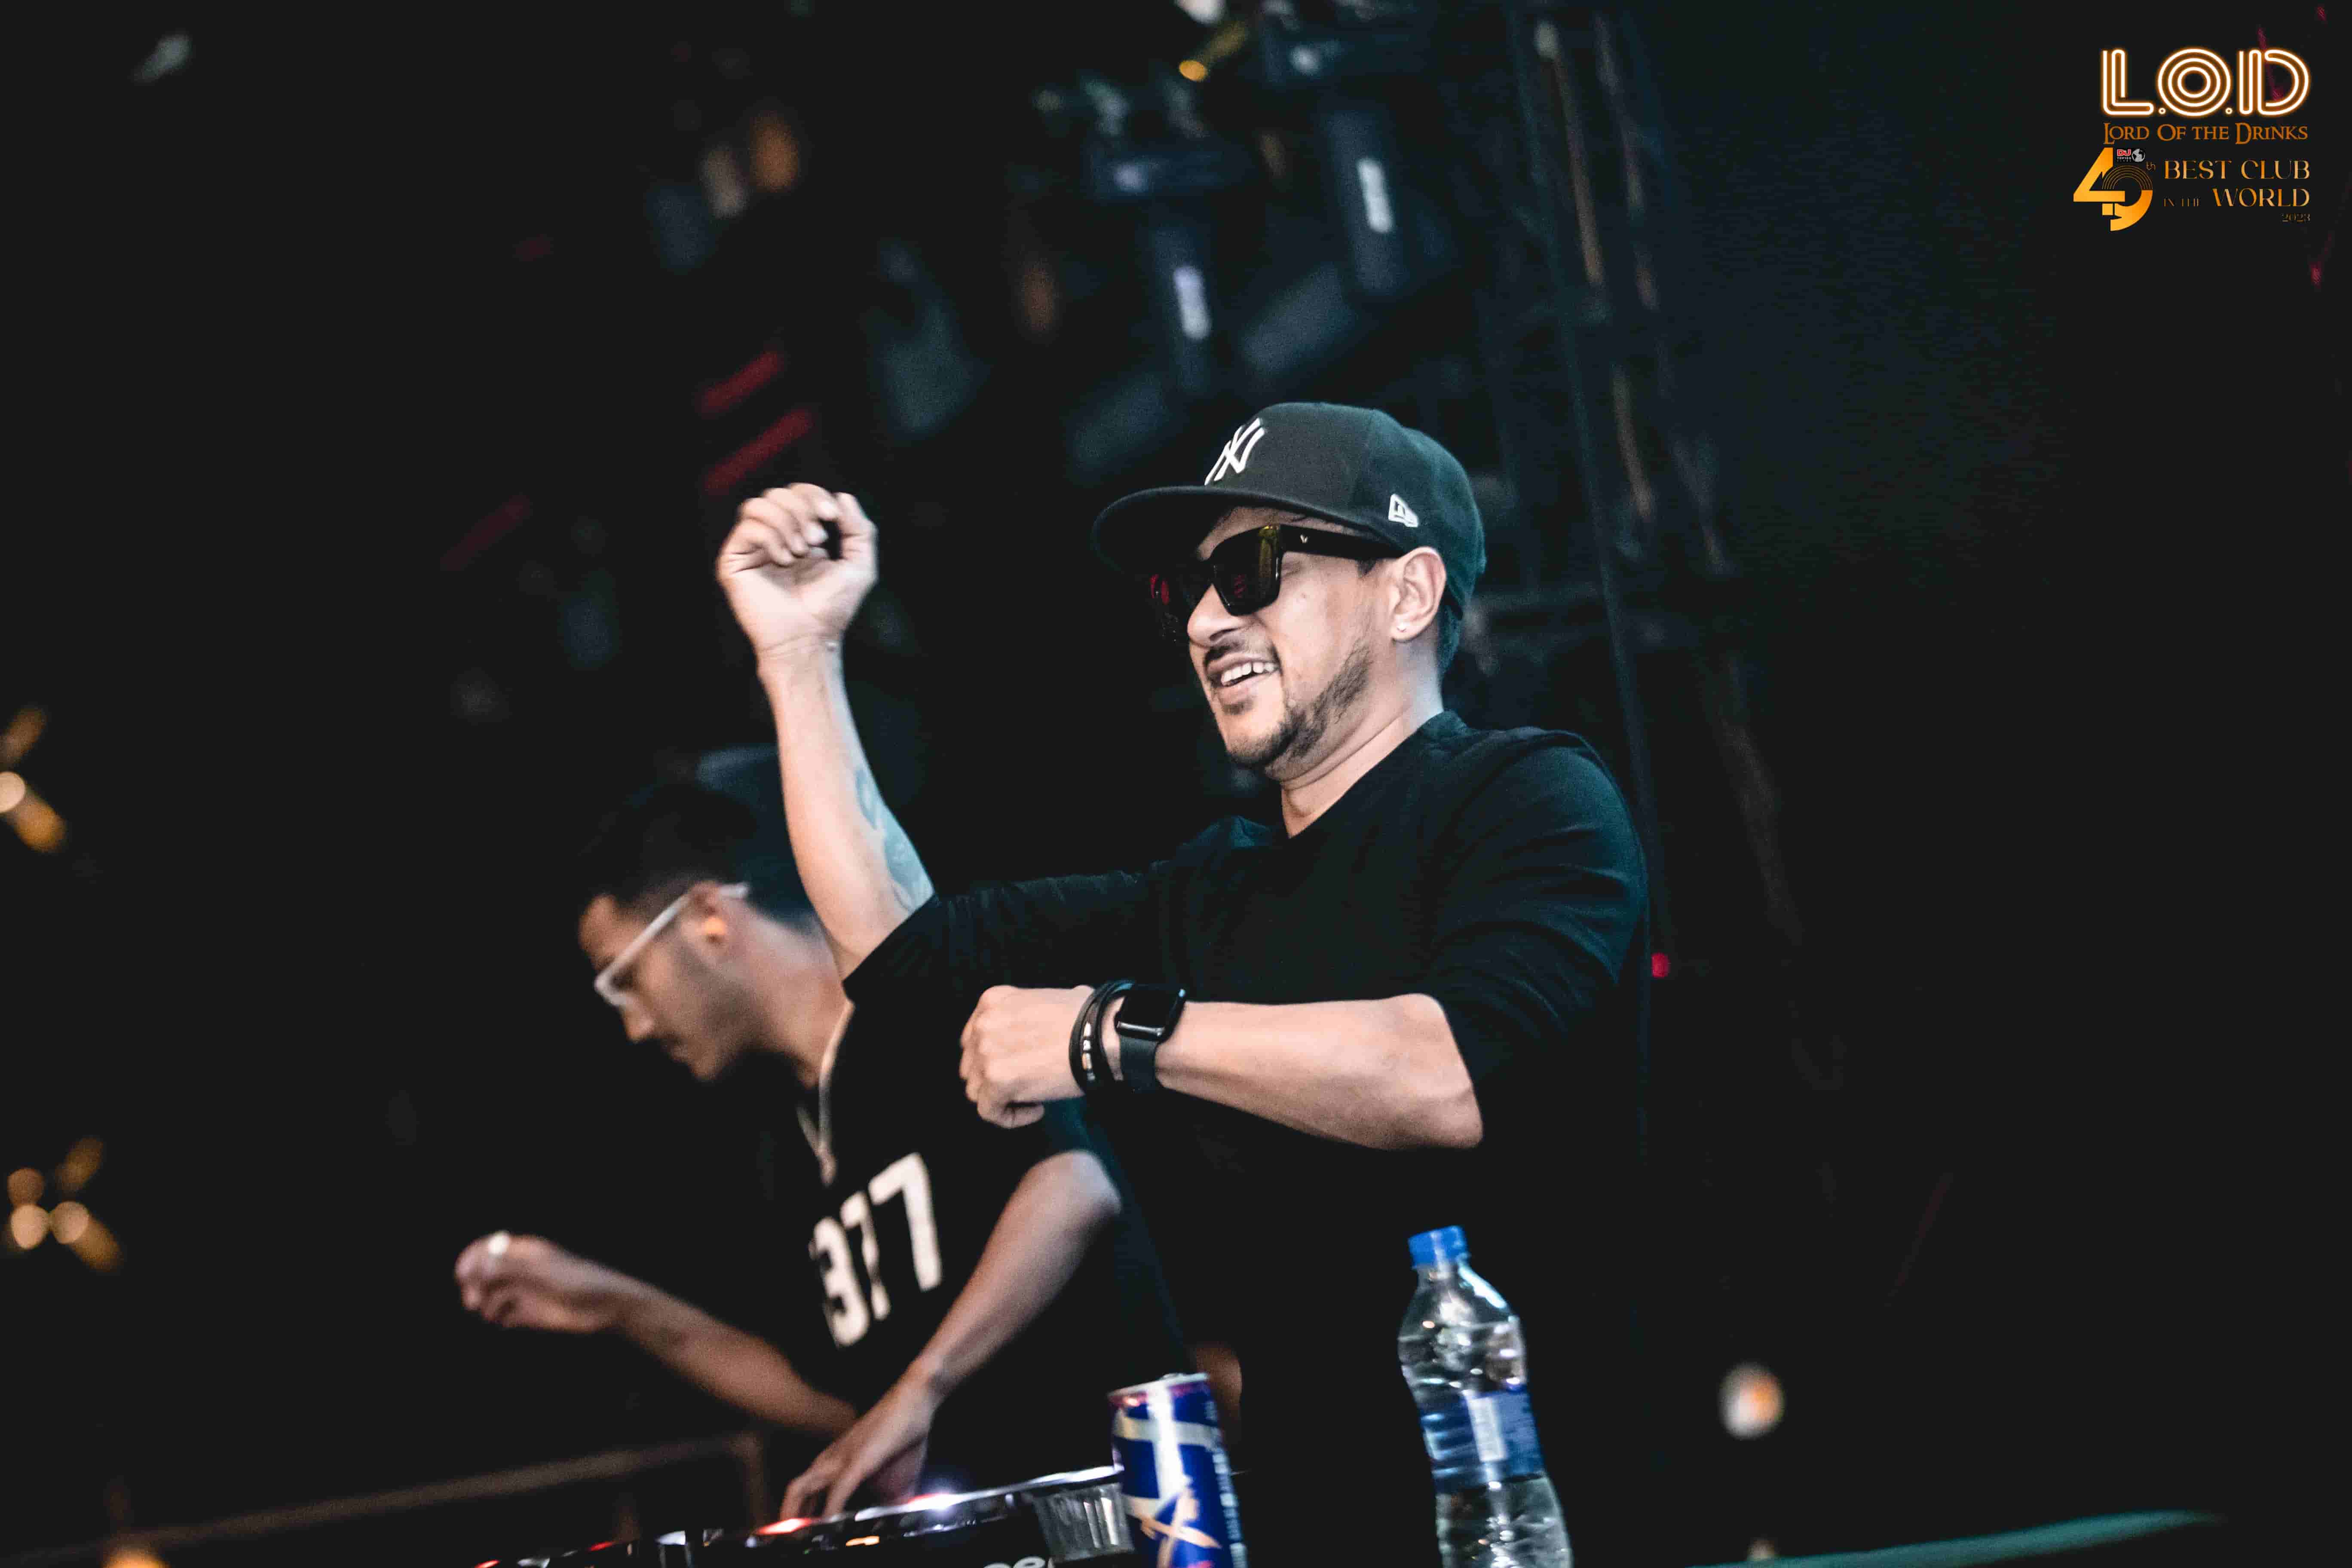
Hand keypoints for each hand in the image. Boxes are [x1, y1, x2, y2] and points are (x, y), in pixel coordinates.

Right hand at [453, 1232, 633, 1334]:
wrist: (604, 1306)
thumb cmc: (577, 1281)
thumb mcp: (542, 1272)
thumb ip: (509, 1268)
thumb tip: (478, 1267)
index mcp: (525, 1252)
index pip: (488, 1248)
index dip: (472, 1259)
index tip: (462, 1274)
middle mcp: (521, 1270)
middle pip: (483, 1274)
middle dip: (474, 1286)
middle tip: (473, 1302)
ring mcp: (524, 1291)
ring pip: (490, 1296)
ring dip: (486, 1305)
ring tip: (494, 1314)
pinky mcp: (529, 1313)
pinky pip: (503, 1315)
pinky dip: (500, 1318)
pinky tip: (509, 1321)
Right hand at [717, 484, 879, 661]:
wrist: (809, 639)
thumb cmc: (831, 608)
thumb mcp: (859, 566)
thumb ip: (859, 529)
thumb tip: (842, 497)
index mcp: (800, 535)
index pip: (798, 494)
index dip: (814, 496)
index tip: (832, 516)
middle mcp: (774, 538)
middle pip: (777, 493)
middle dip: (801, 509)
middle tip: (816, 538)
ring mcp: (752, 549)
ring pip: (757, 505)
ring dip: (785, 521)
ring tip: (800, 551)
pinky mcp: (734, 562)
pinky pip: (746, 528)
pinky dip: (770, 538)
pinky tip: (784, 560)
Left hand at [779, 1375, 939, 1519]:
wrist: (913, 1401)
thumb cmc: (901, 1436)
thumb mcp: (891, 1474)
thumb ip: (884, 1499)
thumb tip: (887, 1522)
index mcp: (834, 1462)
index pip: (807, 1490)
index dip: (799, 1512)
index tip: (798, 1532)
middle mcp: (831, 1460)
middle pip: (796, 1490)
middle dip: (788, 1515)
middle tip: (789, 1538)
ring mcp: (841, 1459)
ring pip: (803, 1488)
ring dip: (797, 1514)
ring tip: (796, 1535)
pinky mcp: (858, 1461)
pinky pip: (838, 1489)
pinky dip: (830, 1510)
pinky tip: (829, 1525)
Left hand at [959, 985, 1094, 1127]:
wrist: (1100, 1035)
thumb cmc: (1085, 1018)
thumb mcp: (1044, 999)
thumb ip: (1023, 1012)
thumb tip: (1032, 1026)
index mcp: (992, 1002)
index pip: (973, 1039)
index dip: (994, 1058)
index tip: (1018, 1064)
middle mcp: (983, 1025)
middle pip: (972, 1066)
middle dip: (995, 1079)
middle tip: (1026, 1082)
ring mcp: (986, 1053)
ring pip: (977, 1091)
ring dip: (1002, 1099)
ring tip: (1034, 1096)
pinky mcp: (997, 1081)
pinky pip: (989, 1112)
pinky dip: (1011, 1117)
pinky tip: (1037, 1109)